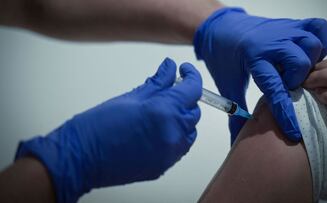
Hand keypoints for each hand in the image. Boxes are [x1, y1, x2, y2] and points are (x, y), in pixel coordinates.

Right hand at [15, 58, 201, 202]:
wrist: (81, 157)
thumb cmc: (98, 126)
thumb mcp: (130, 97)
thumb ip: (157, 82)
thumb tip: (170, 67)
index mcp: (163, 110)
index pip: (193, 89)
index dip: (192, 76)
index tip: (185, 71)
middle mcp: (172, 132)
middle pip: (194, 111)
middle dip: (184, 99)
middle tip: (168, 93)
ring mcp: (170, 152)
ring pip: (190, 130)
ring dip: (181, 119)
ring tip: (162, 114)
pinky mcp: (165, 165)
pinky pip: (180, 147)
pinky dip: (176, 136)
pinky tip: (158, 130)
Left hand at [194, 7, 326, 142]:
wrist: (221, 30)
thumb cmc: (223, 57)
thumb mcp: (227, 85)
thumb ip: (234, 113)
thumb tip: (237, 139)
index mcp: (253, 58)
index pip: (275, 89)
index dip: (285, 113)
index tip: (293, 132)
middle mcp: (271, 42)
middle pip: (300, 64)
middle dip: (295, 81)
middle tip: (284, 84)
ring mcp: (284, 30)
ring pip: (312, 46)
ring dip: (308, 62)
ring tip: (294, 70)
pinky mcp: (292, 24)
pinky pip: (318, 28)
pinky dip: (320, 42)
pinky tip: (307, 55)